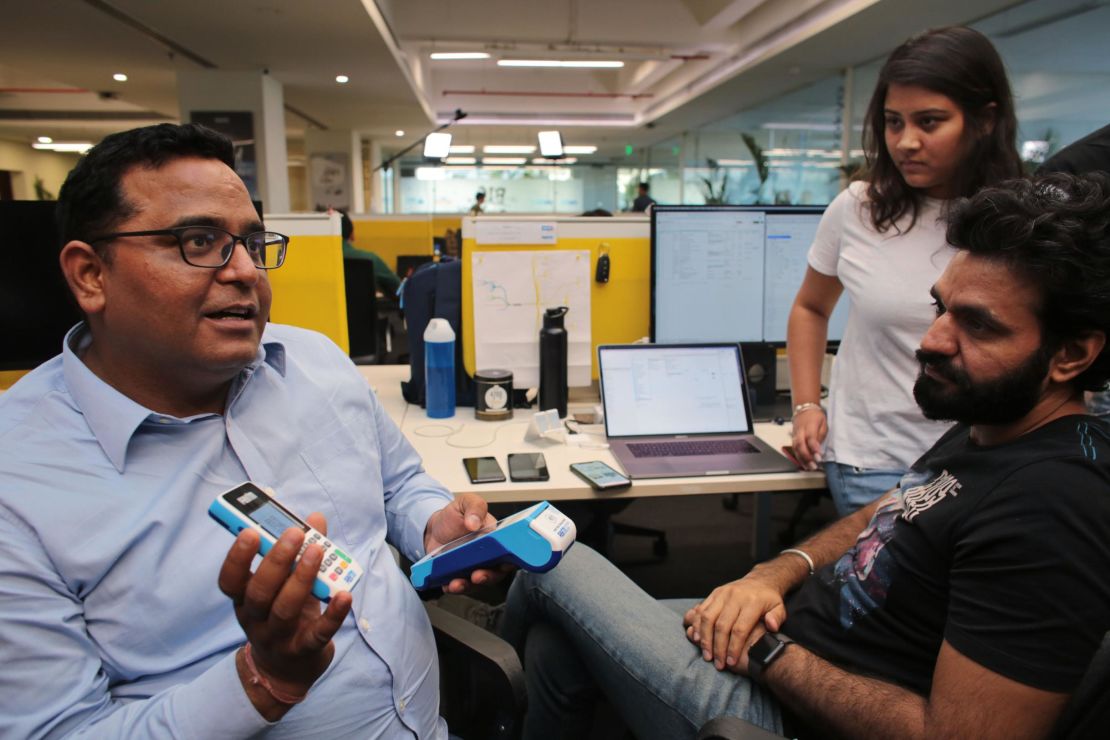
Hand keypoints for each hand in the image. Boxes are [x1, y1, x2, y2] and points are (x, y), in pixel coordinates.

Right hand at [218, 513, 351, 707]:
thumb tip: (315, 518)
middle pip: (260, 592)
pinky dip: (333, 614)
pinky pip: (318, 633)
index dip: (237, 557)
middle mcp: (256, 620)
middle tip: (295, 534)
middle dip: (277, 561)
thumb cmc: (285, 614)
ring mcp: (279, 638)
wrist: (288, 671)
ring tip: (318, 551)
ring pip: (286, 610)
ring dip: (302, 579)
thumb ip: (301, 551)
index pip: (230, 581)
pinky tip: (345, 595)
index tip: (250, 532)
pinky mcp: (305, 650)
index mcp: (245, 600)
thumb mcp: (286, 585)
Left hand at [423, 493, 507, 593]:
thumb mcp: (466, 502)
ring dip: (468, 585)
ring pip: (477, 582)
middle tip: (478, 575)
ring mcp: (472, 567)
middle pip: (495, 571)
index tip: (503, 564)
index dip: (509, 560)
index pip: (509, 552)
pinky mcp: (457, 575)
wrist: (432, 527)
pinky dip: (453, 587)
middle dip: (488, 577)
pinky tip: (447, 583)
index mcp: (495, 538)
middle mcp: (487, 555)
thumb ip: (474, 507)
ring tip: (457, 583)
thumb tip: (474, 522)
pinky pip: (458, 585)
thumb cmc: (454, 516)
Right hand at [683, 573, 787, 672]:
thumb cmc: (769, 600)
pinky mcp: (714, 593)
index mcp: (752, 602)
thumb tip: (771, 627)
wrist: (760, 580)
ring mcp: (723, 594)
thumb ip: (777, 618)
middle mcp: (735, 597)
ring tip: (706, 654)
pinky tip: (697, 638)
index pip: (739, 629)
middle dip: (718, 647)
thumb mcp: (779, 608)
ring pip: (708, 617)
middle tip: (718, 664)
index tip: (731, 662)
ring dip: (705, 638)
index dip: (733, 647)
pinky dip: (697, 624)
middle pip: (721, 626)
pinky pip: (702, 609)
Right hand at [791, 408, 827, 470]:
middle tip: (814, 465)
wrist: (804, 409)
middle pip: (800, 444)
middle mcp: (800, 430)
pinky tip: (804, 464)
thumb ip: (821, 435)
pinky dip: (799, 458)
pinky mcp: (793, 439)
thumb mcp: (823, 423)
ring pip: (796, 448)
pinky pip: (794, 449)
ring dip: (802, 459)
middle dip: (807, 456)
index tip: (818, 456)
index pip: (810, 437)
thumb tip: (819, 448)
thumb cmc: (815, 416)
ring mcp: (795, 435)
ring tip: (809, 467)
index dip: (814, 448)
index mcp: (809, 425)